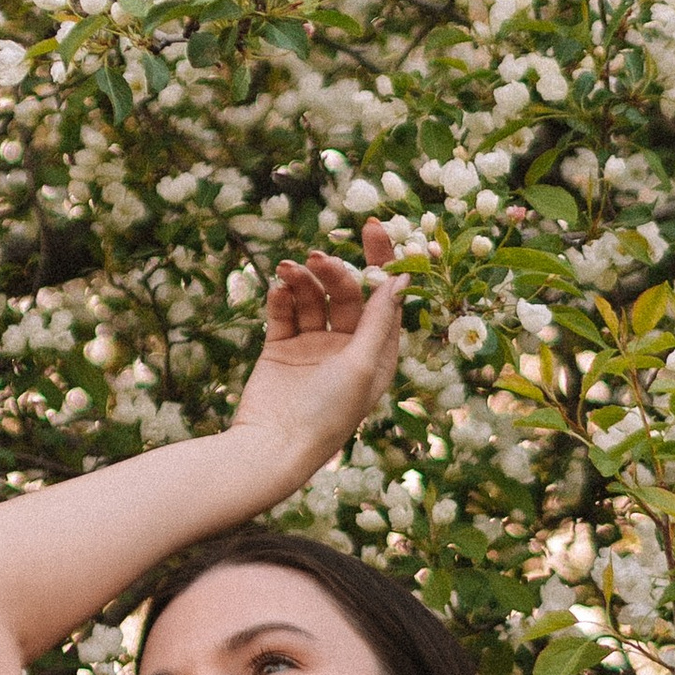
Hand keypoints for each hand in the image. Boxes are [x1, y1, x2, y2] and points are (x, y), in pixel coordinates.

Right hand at [226, 224, 403, 484]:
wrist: (272, 446)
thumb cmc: (328, 414)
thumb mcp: (363, 365)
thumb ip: (379, 320)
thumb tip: (401, 279)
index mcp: (378, 354)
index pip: (385, 298)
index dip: (383, 262)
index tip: (374, 228)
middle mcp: (348, 348)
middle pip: (347, 293)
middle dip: (333, 272)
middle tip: (317, 255)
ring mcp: (313, 347)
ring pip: (312, 298)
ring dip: (302, 280)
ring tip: (287, 270)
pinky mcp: (281, 348)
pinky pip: (284, 312)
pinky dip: (282, 297)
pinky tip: (278, 289)